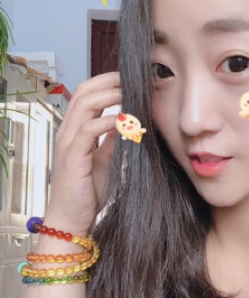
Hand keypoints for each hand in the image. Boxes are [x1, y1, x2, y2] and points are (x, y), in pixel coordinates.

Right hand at [45, 72, 120, 233]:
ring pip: (84, 106)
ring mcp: (68, 143)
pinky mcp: (72, 157)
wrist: (72, 218)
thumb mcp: (106, 158)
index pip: (86, 94)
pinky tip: (123, 121)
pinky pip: (88, 130)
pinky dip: (107, 121)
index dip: (106, 82)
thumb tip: (127, 122)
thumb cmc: (88, 189)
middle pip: (83, 93)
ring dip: (109, 96)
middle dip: (108, 82)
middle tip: (131, 79)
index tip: (128, 79)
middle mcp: (68, 131)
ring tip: (130, 93)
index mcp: (76, 129)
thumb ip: (112, 139)